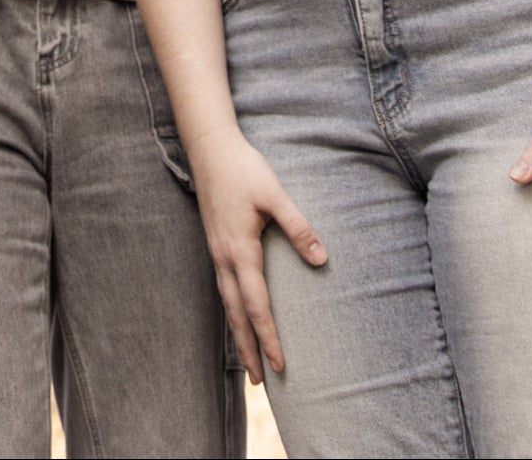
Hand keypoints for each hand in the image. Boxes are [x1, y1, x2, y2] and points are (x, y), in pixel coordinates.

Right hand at [187, 129, 325, 375]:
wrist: (209, 150)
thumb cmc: (243, 170)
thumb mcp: (275, 194)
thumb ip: (298, 227)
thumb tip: (322, 259)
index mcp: (240, 251)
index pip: (256, 305)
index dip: (269, 336)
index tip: (280, 364)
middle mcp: (224, 259)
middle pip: (237, 315)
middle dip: (248, 349)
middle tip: (259, 382)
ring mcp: (217, 254)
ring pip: (228, 305)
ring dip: (239, 335)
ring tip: (249, 362)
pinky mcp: (217, 247)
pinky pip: (224, 290)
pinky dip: (233, 312)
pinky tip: (240, 319)